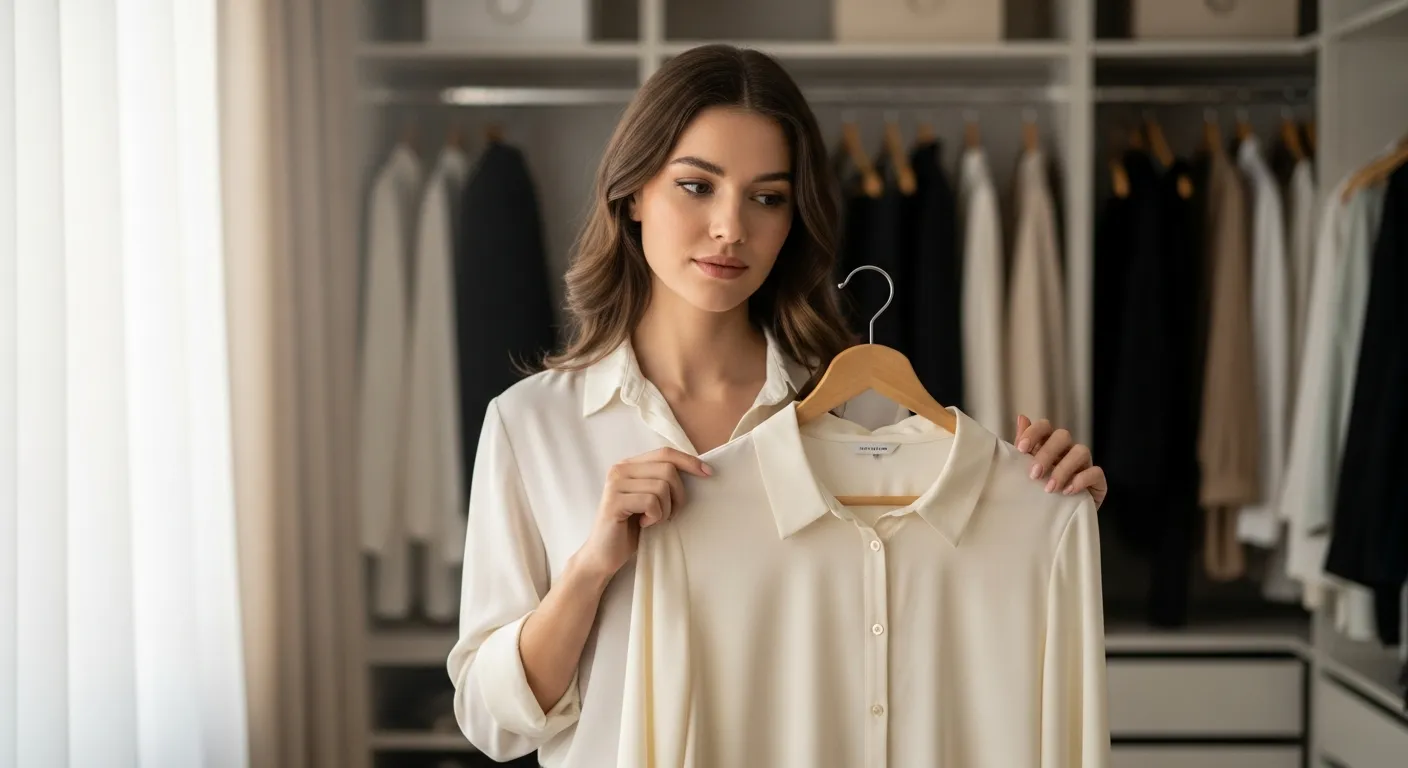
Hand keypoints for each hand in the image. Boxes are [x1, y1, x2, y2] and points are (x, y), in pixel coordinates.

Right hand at [576, 446, 712, 579]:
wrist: (604, 554)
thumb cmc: (632, 527)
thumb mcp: (651, 498)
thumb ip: (663, 481)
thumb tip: (699, 469)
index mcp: (630, 465)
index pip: (665, 453)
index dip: (689, 461)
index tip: (708, 473)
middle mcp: (620, 469)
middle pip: (668, 469)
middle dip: (678, 495)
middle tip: (671, 514)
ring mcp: (615, 484)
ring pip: (661, 487)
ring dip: (666, 509)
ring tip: (654, 520)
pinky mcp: (614, 502)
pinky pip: (651, 502)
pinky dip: (655, 517)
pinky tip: (644, 525)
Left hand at [1014, 415, 1106, 508]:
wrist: (1056, 518)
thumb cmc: (1039, 491)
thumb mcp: (1025, 470)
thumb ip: (1023, 446)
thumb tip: (1021, 417)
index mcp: (1048, 444)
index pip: (1045, 426)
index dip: (1034, 432)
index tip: (1021, 449)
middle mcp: (1067, 449)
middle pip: (1063, 436)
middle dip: (1047, 454)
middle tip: (1034, 474)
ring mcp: (1084, 463)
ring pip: (1081, 451)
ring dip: (1063, 469)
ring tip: (1049, 488)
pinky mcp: (1097, 480)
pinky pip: (1096, 472)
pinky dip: (1081, 480)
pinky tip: (1067, 491)